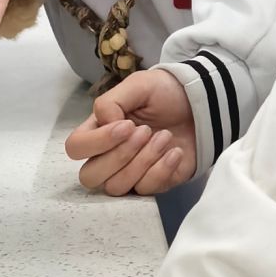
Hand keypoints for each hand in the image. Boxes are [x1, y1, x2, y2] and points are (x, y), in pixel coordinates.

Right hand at [65, 68, 197, 196]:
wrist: (200, 107)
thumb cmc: (163, 94)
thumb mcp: (138, 86)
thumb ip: (112, 101)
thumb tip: (106, 125)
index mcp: (98, 130)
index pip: (76, 148)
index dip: (97, 142)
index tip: (127, 125)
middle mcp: (107, 156)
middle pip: (89, 176)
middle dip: (119, 156)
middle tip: (145, 132)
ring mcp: (129, 174)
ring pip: (116, 187)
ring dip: (143, 161)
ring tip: (164, 137)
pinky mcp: (152, 184)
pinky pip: (145, 190)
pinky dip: (162, 170)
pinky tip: (175, 152)